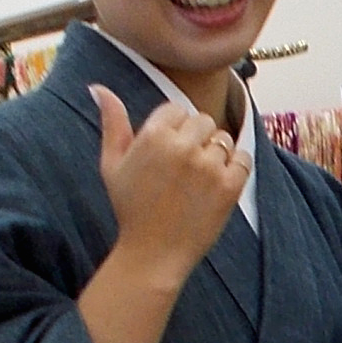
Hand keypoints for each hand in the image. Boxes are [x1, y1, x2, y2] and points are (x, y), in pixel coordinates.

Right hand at [94, 83, 248, 284]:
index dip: (174, 131)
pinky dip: (235, 169)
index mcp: (153, 135)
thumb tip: (98, 88)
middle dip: (196, 139)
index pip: (177, 110)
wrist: (153, 254)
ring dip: (215, 154)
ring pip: (223, 139)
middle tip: (183, 171)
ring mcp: (208, 166)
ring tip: (197, 182)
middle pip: (203, 121)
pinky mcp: (230, 186)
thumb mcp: (112, 164)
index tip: (168, 156)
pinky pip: (243, 158)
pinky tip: (215, 186)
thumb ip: (111, 123)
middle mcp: (182, 146)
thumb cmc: (131, 209)